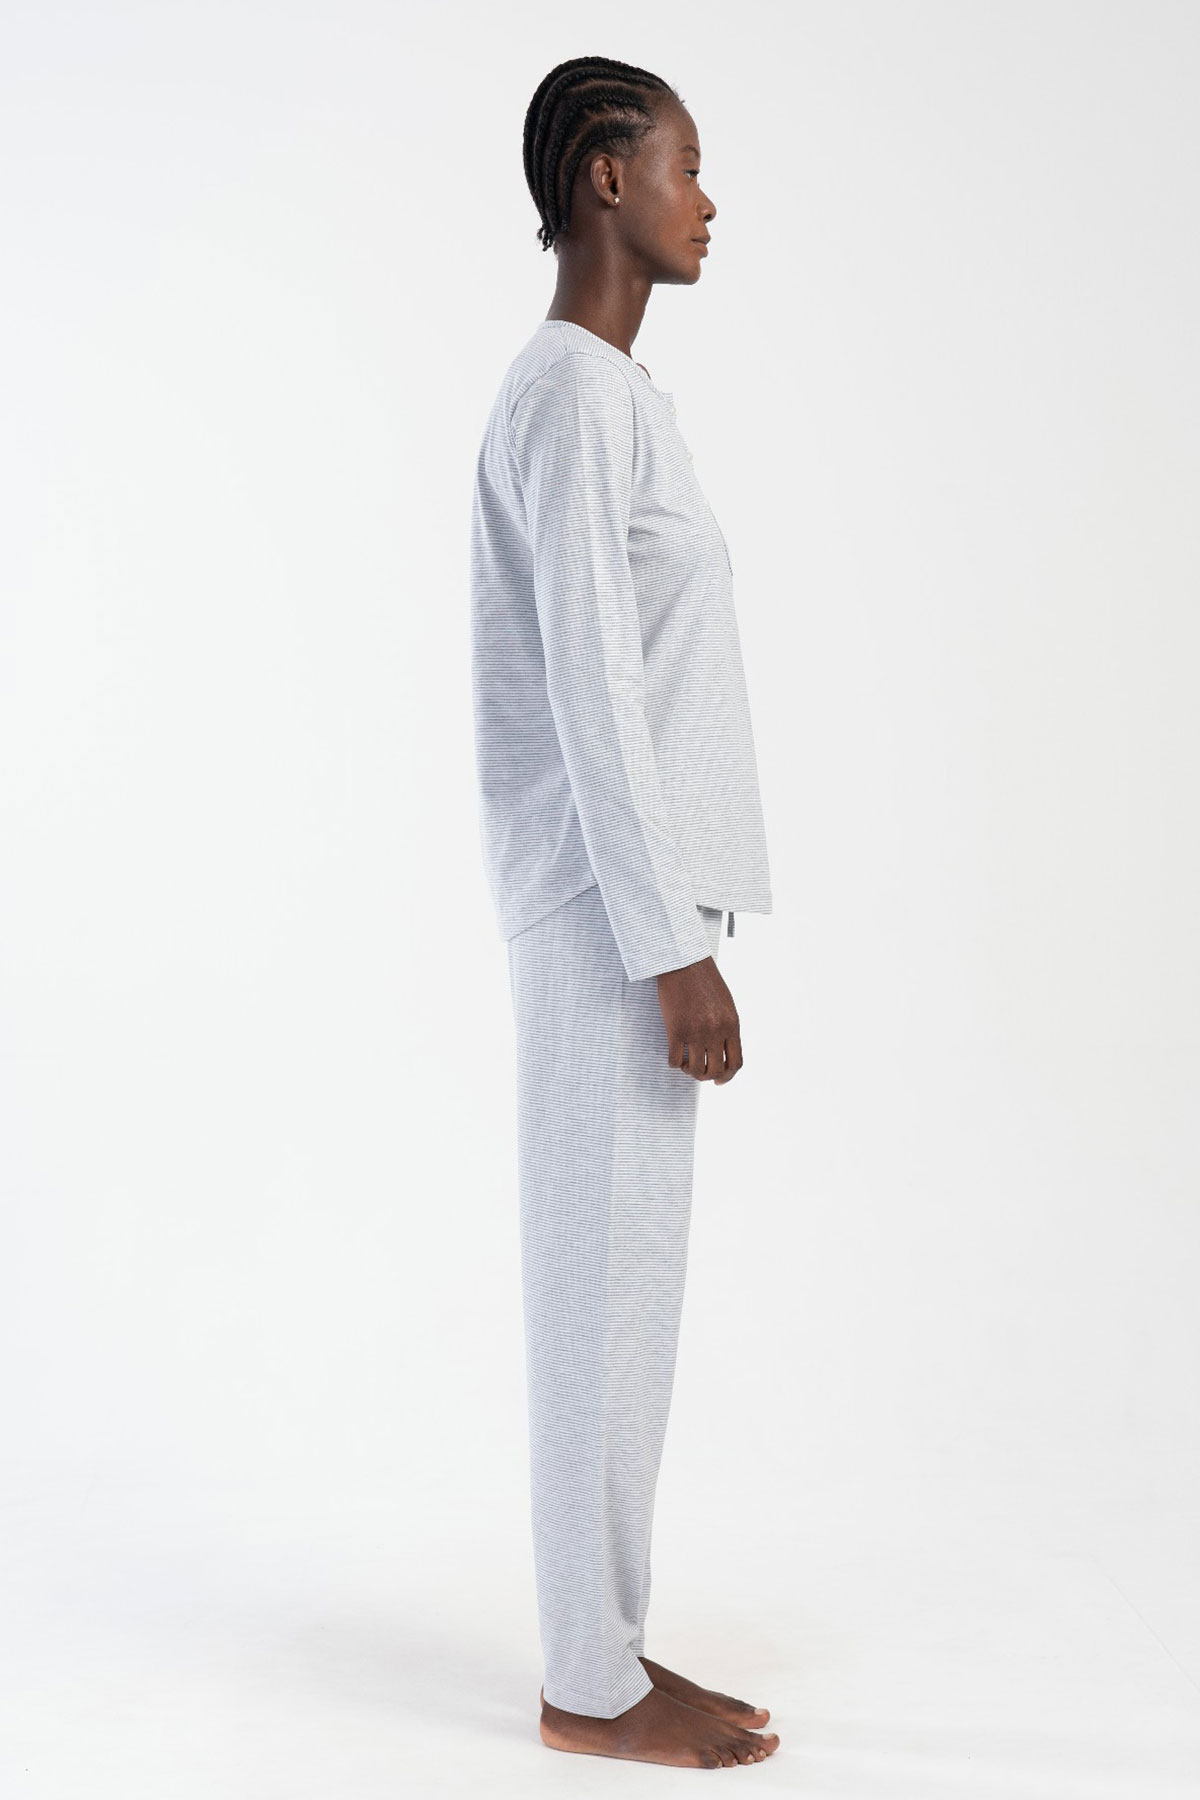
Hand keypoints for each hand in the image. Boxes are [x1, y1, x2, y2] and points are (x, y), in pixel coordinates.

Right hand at [656, 956, 742, 1082]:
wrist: (684, 962)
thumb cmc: (704, 980)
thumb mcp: (725, 1004)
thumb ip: (726, 1026)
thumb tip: (722, 1048)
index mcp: (732, 1025)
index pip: (735, 1062)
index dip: (728, 1077)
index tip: (719, 1081)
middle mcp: (716, 1031)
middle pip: (716, 1070)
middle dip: (707, 1077)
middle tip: (698, 1072)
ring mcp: (696, 1031)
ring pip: (695, 1069)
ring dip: (690, 1072)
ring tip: (685, 1064)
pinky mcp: (676, 1029)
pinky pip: (674, 1059)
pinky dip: (674, 1064)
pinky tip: (674, 1057)